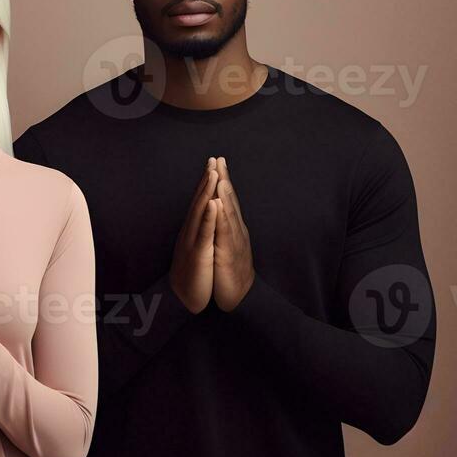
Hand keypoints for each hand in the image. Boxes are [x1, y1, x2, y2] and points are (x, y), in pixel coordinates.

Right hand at [169, 159, 218, 312]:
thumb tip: (203, 218)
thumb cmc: (193, 274)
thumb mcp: (198, 249)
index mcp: (194, 231)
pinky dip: (208, 216)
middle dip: (207, 179)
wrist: (182, 299)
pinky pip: (203, 232)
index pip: (202, 202)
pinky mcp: (198, 253)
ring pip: (200, 212)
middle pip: (200, 201)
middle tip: (213, 159)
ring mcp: (193, 241)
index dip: (207, 183)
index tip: (214, 165)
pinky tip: (213, 203)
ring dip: (206, 192)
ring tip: (213, 172)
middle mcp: (191, 232)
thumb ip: (200, 232)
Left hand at [212, 156, 255, 311]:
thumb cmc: (230, 270)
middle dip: (224, 179)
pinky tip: (218, 206)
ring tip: (220, 177)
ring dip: (224, 195)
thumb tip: (221, 208)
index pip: (227, 199)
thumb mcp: (227, 244)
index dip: (222, 180)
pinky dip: (221, 218)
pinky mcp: (228, 255)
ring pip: (228, 215)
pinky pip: (224, 234)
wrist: (238, 297)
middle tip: (219, 159)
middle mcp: (235, 231)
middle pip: (230, 201)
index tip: (218, 161)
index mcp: (232, 228)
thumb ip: (225, 226)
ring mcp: (233, 242)